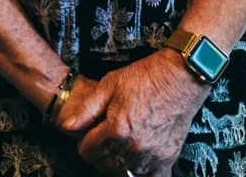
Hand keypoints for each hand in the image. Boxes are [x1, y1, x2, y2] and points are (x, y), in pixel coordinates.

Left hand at [56, 51, 207, 176]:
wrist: (179, 77)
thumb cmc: (144, 77)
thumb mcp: (110, 84)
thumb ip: (87, 109)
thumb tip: (67, 127)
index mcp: (117, 129)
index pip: (88, 151)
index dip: (84, 143)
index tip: (88, 136)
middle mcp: (133, 147)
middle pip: (104, 166)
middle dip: (98, 155)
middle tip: (102, 141)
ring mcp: (152, 156)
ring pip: (123, 174)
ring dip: (117, 164)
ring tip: (118, 147)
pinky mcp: (167, 159)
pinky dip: (142, 175)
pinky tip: (137, 164)